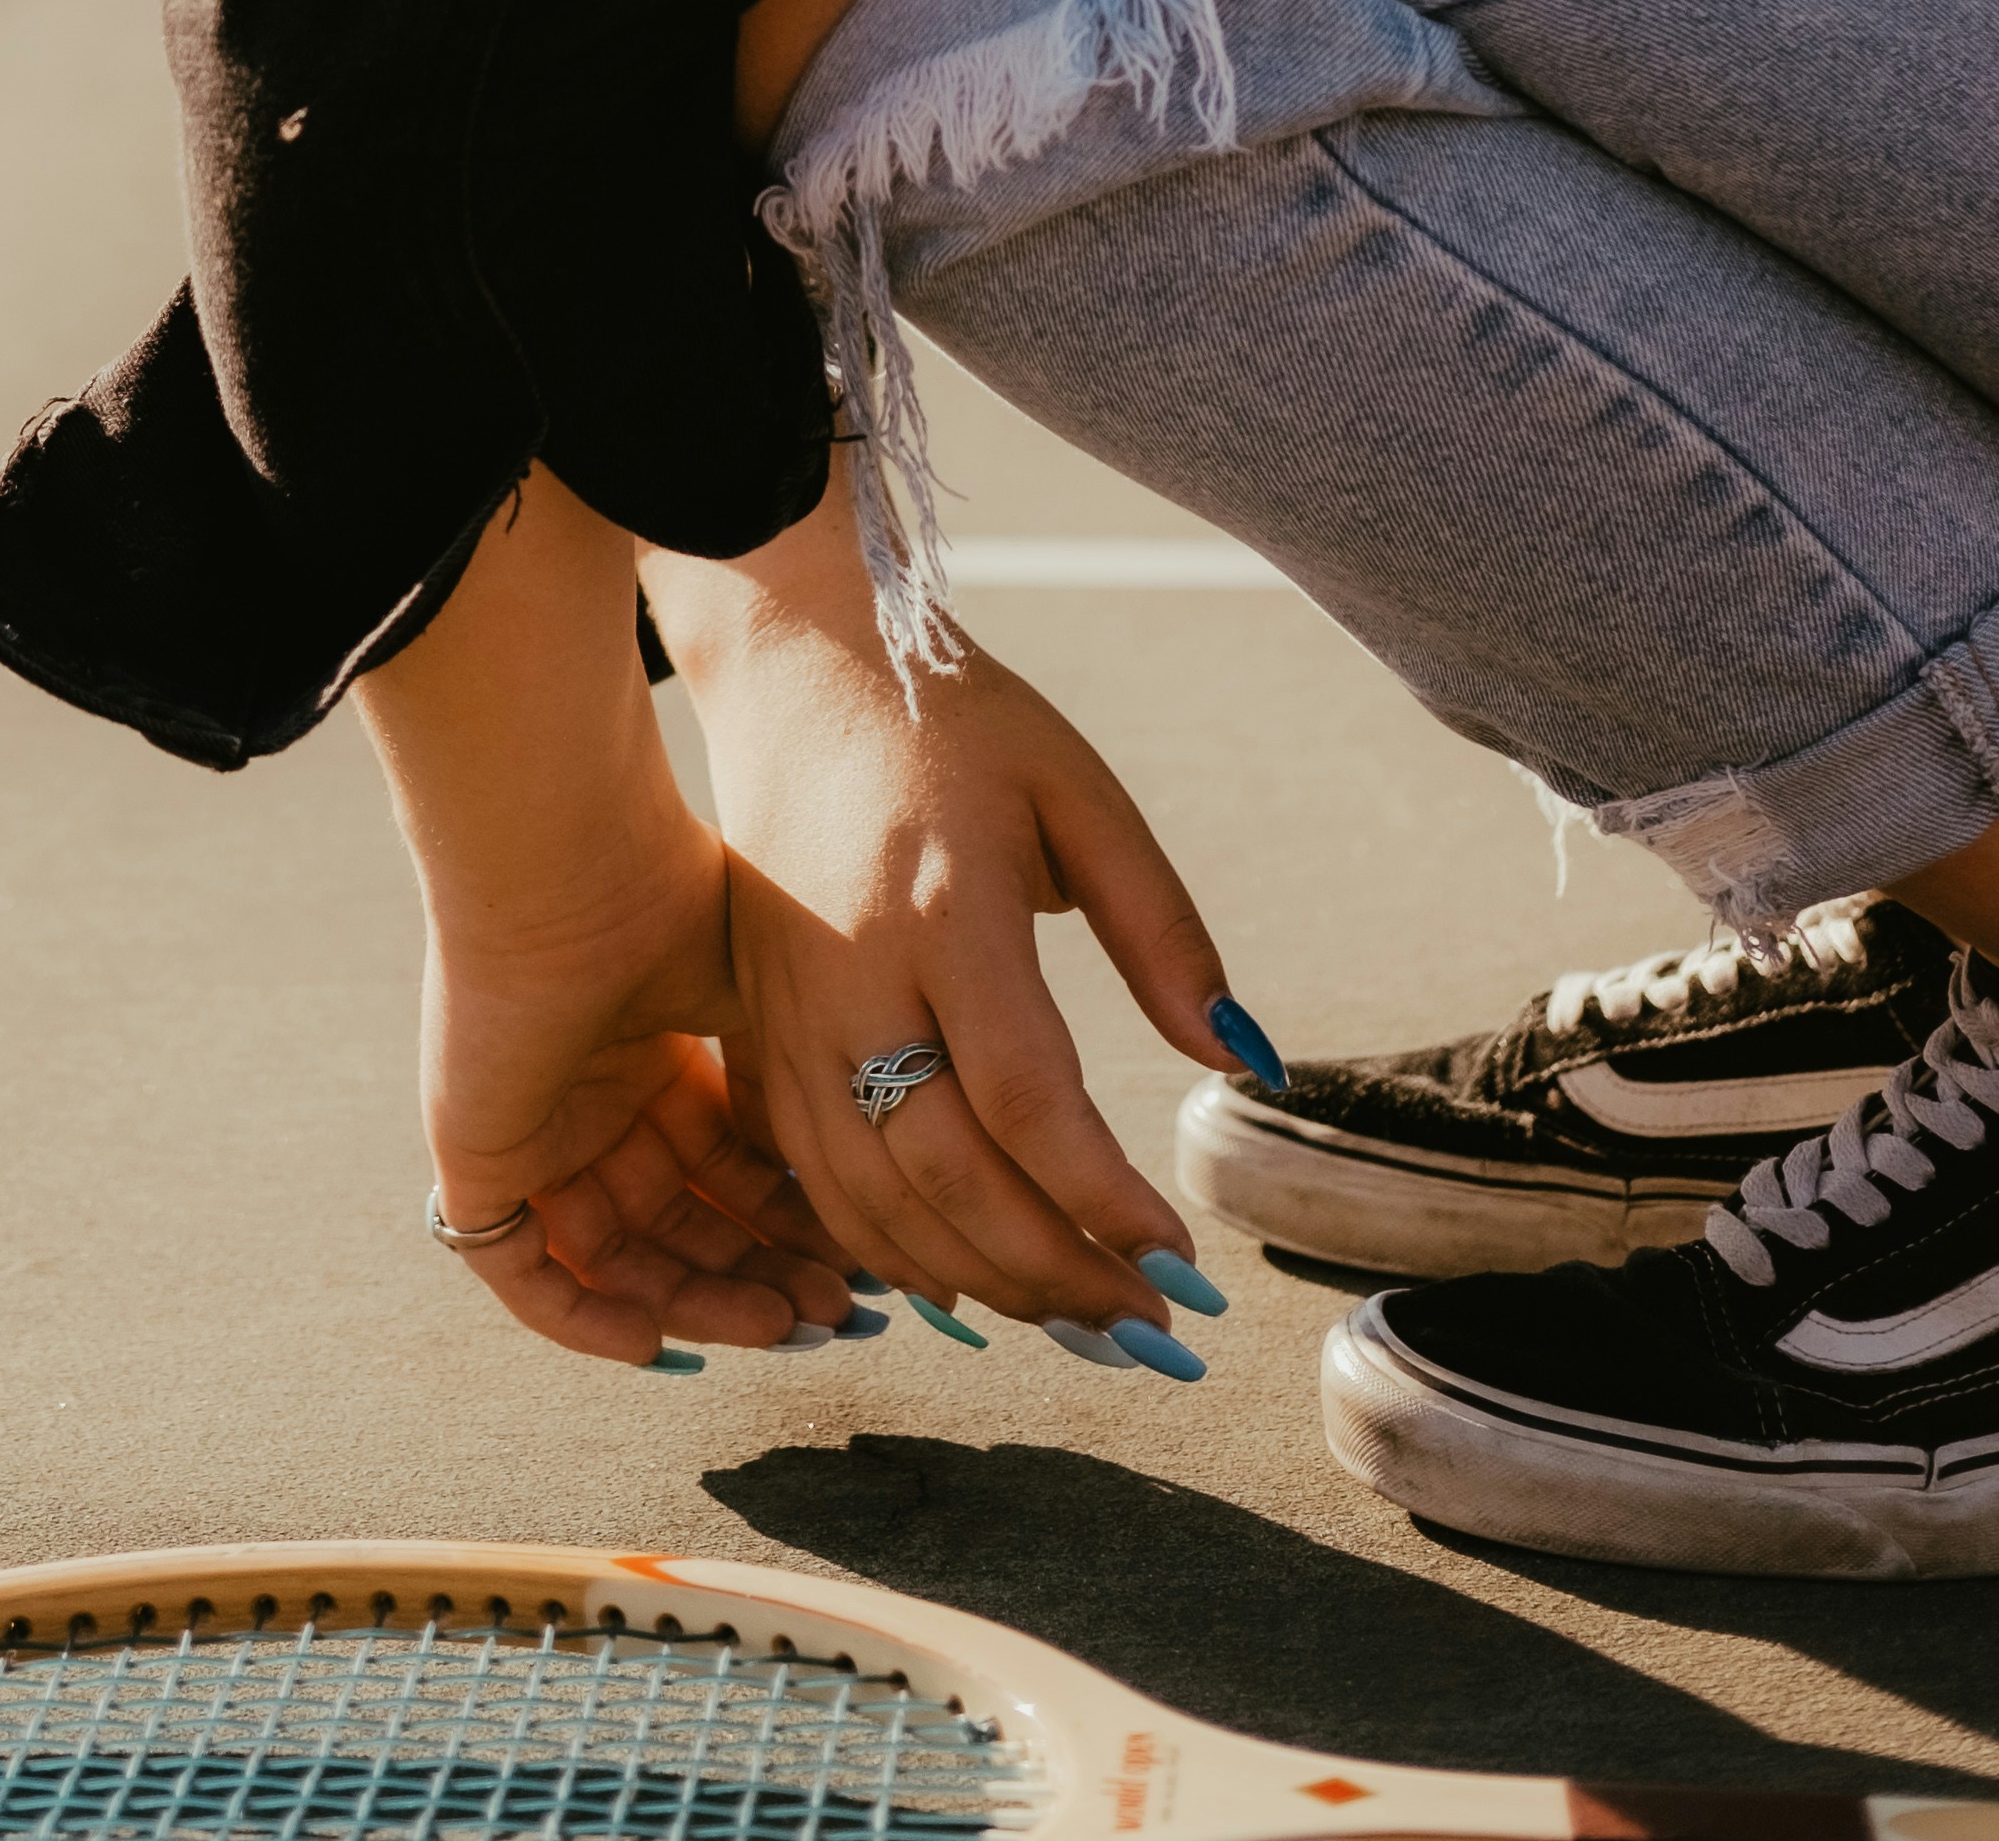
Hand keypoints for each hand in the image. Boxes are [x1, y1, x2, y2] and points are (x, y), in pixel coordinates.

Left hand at [417, 805, 858, 1370]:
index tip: (856, 1264)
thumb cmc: (668, 903)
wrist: (568, 868)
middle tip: (833, 1316)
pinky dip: (581, 1318)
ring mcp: (532, 1135)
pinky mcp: (476, 1159)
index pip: (722, 1171)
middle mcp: (592, 1102)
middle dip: (759, 1275)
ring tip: (780, 1327)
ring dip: (697, 1304)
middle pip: (679, 1225)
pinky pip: (521, 1272)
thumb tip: (839, 1177)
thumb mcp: (755, 997)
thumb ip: (786, 1086)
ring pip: (615, 1260)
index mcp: (652, 1058)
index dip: (786, 1223)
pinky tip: (655, 1339)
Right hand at [648, 475, 1236, 1349]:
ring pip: (871, 1203)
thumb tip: (1243, 1058)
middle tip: (1147, 1328)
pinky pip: (814, 1183)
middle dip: (1054, 1273)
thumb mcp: (1080, 793)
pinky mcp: (754, 1033)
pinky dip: (889, 1254)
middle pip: (944, 1176)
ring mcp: (788, 1015)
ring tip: (1077, 1315)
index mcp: (943, 908)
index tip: (1180, 1262)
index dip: (1101, 1200)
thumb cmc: (954, 725)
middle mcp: (851, 978)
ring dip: (979, 1284)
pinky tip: (968, 1277)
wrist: (793, 671)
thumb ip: (1164, 927)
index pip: (1024, 1098)